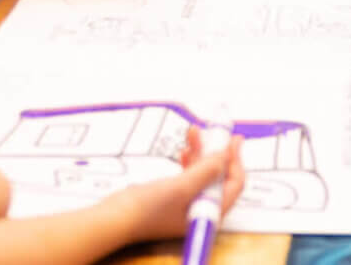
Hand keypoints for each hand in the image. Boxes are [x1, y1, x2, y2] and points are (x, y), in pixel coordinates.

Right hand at [115, 126, 246, 243]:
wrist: (115, 218)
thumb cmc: (147, 209)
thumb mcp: (182, 186)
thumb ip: (207, 171)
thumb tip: (226, 155)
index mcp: (209, 213)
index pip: (234, 184)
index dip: (235, 160)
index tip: (233, 140)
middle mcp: (202, 210)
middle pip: (220, 177)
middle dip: (218, 153)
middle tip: (219, 132)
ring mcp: (188, 204)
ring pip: (204, 173)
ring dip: (202, 152)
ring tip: (195, 132)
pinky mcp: (174, 198)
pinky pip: (189, 176)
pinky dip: (189, 161)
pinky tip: (185, 150)